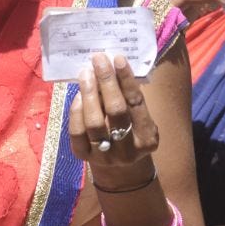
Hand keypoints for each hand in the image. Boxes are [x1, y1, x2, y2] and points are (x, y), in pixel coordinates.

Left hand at [69, 53, 158, 187]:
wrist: (119, 166)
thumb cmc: (130, 129)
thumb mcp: (139, 118)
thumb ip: (129, 97)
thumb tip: (112, 66)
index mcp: (147, 137)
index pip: (136, 103)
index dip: (126, 80)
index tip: (118, 59)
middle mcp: (128, 150)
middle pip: (116, 111)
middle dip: (106, 81)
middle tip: (99, 60)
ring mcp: (105, 156)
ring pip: (94, 122)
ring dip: (89, 93)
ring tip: (86, 73)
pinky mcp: (84, 157)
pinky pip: (77, 132)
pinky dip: (76, 111)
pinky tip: (79, 95)